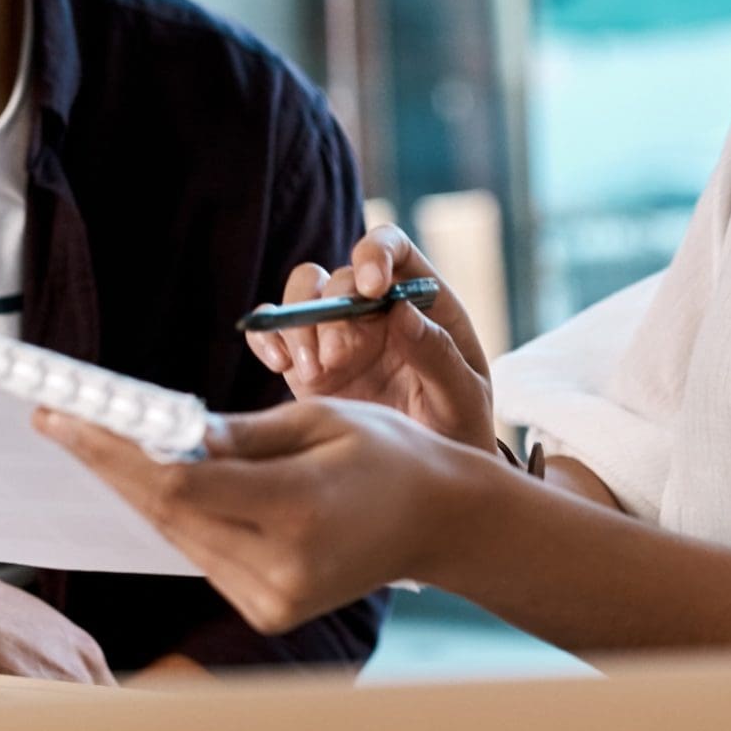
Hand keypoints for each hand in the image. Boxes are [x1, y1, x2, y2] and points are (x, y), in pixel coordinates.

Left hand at [36, 399, 491, 635]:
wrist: (439, 523)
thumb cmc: (388, 454)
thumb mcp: (321, 420)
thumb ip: (240, 434)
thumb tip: (165, 428)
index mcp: (300, 512)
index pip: (180, 485)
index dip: (116, 450)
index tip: (70, 414)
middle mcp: (281, 568)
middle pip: (166, 513)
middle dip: (108, 462)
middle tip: (58, 418)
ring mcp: (273, 599)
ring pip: (176, 536)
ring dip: (131, 487)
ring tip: (87, 438)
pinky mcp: (268, 610)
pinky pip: (201, 553)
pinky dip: (172, 513)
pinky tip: (142, 476)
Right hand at [252, 225, 495, 451]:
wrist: (425, 482)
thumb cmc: (458, 429)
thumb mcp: (464, 398)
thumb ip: (439, 356)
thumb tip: (402, 311)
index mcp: (421, 300)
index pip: (393, 247)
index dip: (376, 252)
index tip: (371, 287)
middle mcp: (375, 308)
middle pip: (339, 275)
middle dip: (333, 311)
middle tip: (337, 357)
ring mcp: (336, 334)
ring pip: (302, 294)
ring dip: (297, 323)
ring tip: (312, 371)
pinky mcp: (304, 364)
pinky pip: (273, 331)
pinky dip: (266, 337)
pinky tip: (278, 365)